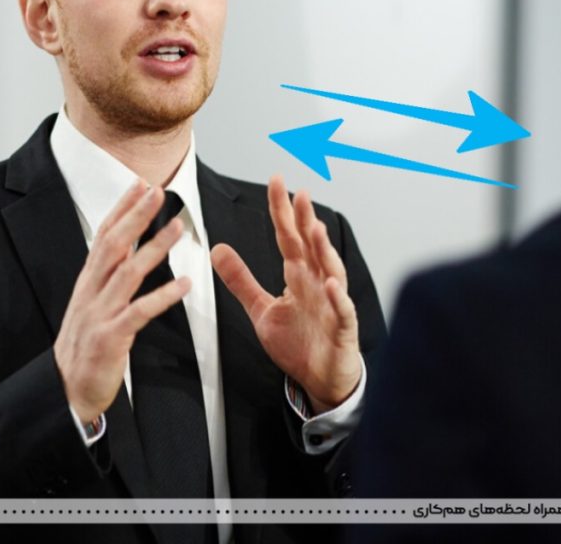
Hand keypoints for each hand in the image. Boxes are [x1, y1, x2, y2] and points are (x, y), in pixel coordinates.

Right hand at [54, 181, 191, 423]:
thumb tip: (126, 250)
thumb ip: (106, 278)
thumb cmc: (84, 347)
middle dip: (135, 216)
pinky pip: (139, 312)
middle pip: (113, 245)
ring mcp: (99, 314)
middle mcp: (91, 292)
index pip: (103, 236)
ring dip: (154, 247)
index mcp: (87, 282)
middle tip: (157, 191)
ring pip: (128, 273)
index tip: (139, 185)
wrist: (66, 390)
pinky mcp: (110, 338)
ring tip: (177, 227)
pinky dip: (163, 296)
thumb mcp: (91, 305)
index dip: (121, 209)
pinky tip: (185, 284)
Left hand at [211, 175, 360, 413]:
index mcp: (298, 276)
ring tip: (315, 228)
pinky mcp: (343, 328)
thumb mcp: (262, 309)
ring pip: (330, 271)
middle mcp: (317, 283)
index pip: (288, 237)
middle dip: (304, 219)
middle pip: (310, 246)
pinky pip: (342, 311)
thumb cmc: (299, 342)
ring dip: (324, 250)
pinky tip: (332, 284)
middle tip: (298, 193)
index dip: (282, 211)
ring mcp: (332, 303)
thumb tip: (217, 250)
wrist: (322, 379)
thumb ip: (241, 280)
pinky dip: (338, 298)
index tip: (275, 182)